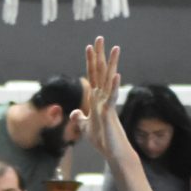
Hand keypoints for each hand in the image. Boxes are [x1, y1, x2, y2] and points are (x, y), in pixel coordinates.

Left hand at [76, 37, 125, 162]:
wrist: (113, 153)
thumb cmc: (102, 140)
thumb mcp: (85, 128)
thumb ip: (79, 119)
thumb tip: (74, 112)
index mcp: (96, 99)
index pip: (92, 76)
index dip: (90, 61)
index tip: (89, 46)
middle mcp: (103, 98)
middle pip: (100, 72)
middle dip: (99, 55)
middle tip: (99, 37)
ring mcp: (108, 104)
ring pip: (109, 80)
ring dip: (112, 64)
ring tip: (116, 48)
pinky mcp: (110, 113)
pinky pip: (112, 97)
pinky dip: (114, 86)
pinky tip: (116, 75)